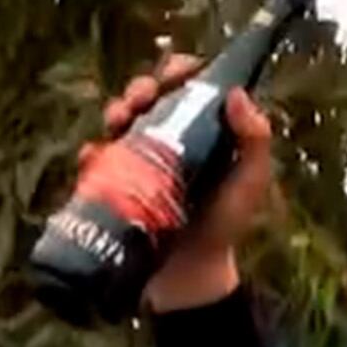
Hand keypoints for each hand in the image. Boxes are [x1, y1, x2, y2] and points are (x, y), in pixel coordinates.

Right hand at [83, 53, 276, 312]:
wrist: (190, 274)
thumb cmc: (226, 227)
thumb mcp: (250, 184)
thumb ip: (255, 142)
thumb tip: (237, 94)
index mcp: (205, 131)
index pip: (191, 86)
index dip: (181, 71)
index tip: (176, 74)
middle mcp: (170, 138)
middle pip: (149, 95)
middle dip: (141, 87)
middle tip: (141, 99)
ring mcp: (139, 158)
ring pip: (119, 118)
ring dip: (115, 110)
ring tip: (118, 121)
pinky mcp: (114, 181)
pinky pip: (95, 158)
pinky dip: (92, 152)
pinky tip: (95, 155)